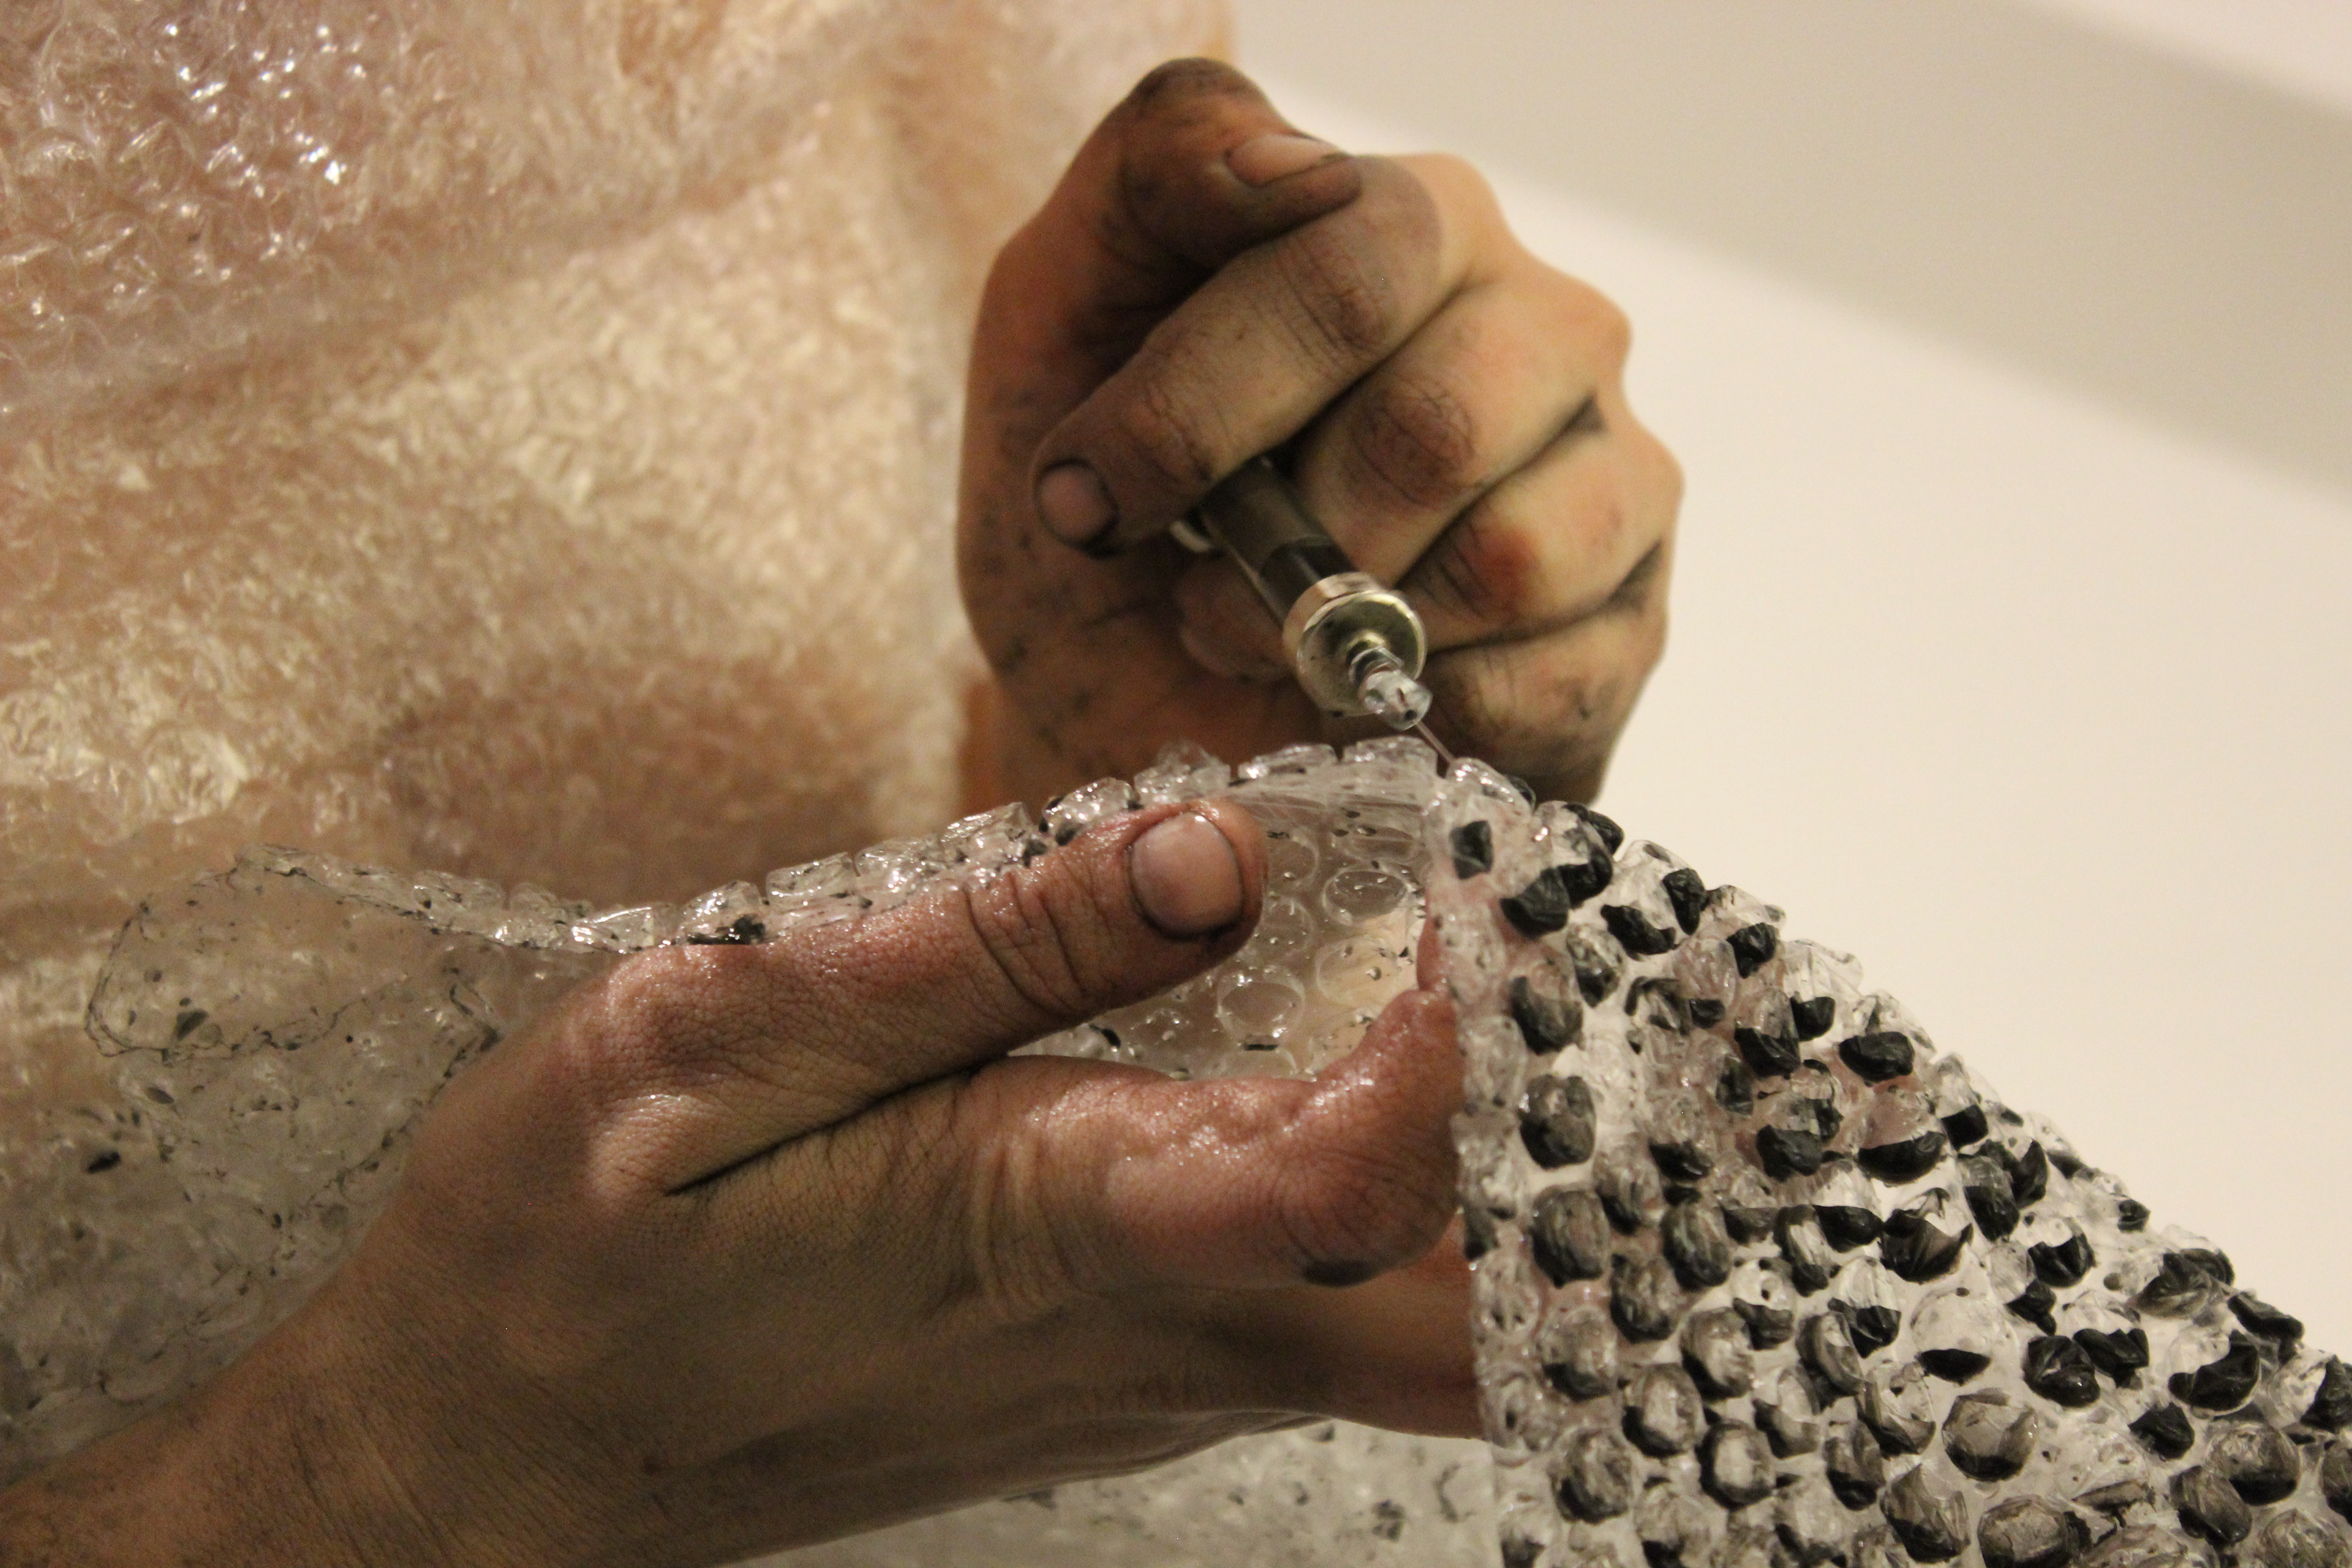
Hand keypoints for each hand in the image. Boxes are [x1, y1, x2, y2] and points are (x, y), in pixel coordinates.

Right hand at [0, 804, 1470, 1567]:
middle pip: (1474, 1322)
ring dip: (1535, 1186)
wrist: (499, 1452)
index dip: (1487, 1051)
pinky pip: (1347, 1324)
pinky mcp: (1128, 1366)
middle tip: (1619, 978)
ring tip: (1556, 994)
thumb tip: (1212, 854)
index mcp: (1057, 1225)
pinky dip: (1439, 1217)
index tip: (1513, 892)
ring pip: (1434, 1337)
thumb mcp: (715, 1040)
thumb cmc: (570, 1245)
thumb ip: (977, 949)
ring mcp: (1154, 1368)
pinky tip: (1425, 1088)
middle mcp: (1152, 1326)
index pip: (1363, 1181)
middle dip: (1601, 1176)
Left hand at [960, 60, 1680, 808]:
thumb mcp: (1062, 307)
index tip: (1085, 497)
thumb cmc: (1108, 488)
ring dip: (1341, 637)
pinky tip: (1367, 691)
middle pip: (1436, 428)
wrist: (1138, 688)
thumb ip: (1160, 168)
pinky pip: (1547, 687)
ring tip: (1277, 637)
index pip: (1354, 267)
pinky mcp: (1630, 625)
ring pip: (1508, 561)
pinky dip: (1412, 716)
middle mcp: (1548, 326)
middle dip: (1275, 545)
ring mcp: (1611, 476)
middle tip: (1194, 589)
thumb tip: (1293, 171)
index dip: (1199, 406)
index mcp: (1421, 221)